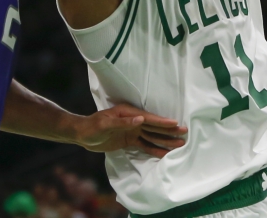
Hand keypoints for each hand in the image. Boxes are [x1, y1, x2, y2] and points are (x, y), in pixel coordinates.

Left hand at [72, 103, 187, 157]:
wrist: (81, 134)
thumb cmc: (92, 127)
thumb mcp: (105, 124)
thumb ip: (123, 122)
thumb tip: (141, 119)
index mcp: (128, 113)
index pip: (149, 118)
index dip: (162, 121)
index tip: (176, 123)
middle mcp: (133, 121)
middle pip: (154, 127)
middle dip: (169, 130)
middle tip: (185, 132)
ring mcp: (133, 130)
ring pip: (152, 136)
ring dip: (165, 140)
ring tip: (180, 143)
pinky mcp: (130, 140)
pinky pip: (145, 145)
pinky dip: (155, 148)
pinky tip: (165, 153)